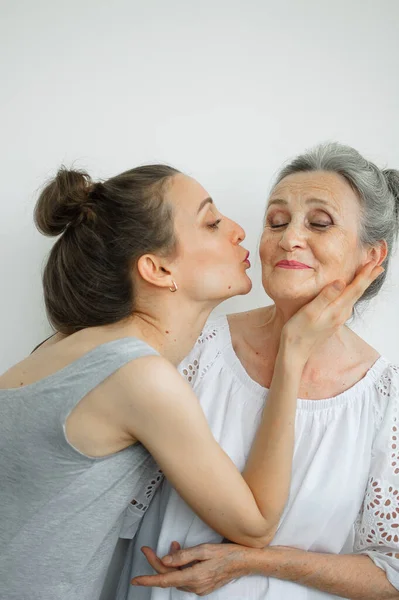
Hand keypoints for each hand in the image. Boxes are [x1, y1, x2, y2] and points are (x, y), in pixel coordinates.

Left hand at [131, 542, 253, 595]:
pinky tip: (182, 555)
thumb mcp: (204, 549)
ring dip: (170, 564)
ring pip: (176, 577)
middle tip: (148, 549)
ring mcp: (200, 588)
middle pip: (169, 577)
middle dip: (157, 563)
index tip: (135, 579)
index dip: (148, 579)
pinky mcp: (203, 586)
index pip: (165, 580)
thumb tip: (165, 560)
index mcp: (194, 577)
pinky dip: (179, 567)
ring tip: (173, 546)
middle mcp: (195, 586)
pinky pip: (185, 578)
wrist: (245, 562)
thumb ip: (183, 555)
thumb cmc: (227, 553)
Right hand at [281, 261, 383, 359]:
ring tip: (368, 275)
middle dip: (368, 279)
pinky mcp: (333, 321)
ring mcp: (338, 319)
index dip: (364, 276)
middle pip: (357, 293)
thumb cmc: (298, 332)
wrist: (295, 352)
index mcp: (336, 310)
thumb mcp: (309, 312)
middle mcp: (341, 314)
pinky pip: (347, 303)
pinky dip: (352, 294)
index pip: (354, 289)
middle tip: (378, 267)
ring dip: (361, 285)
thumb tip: (340, 282)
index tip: (372, 263)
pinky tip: (350, 291)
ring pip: (353, 298)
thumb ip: (325, 297)